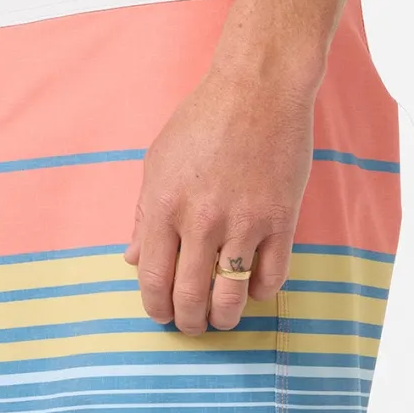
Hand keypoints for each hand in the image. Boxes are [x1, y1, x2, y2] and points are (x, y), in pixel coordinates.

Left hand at [124, 70, 314, 335]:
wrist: (259, 86)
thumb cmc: (204, 119)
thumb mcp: (158, 161)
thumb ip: (144, 215)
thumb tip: (132, 260)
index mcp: (164, 206)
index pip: (153, 280)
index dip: (156, 308)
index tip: (163, 316)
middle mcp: (201, 220)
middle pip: (190, 298)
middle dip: (189, 323)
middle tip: (193, 325)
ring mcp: (243, 222)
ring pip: (231, 297)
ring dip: (224, 318)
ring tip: (222, 318)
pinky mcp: (281, 219)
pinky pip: (271, 278)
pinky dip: (260, 293)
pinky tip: (253, 287)